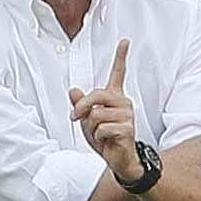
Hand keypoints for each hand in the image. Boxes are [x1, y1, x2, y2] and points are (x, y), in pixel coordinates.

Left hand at [70, 38, 140, 182]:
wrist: (118, 159)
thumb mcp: (86, 121)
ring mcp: (127, 114)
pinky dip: (99, 137)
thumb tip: (73, 91)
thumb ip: (81, 105)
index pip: (118, 73)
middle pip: (96, 95)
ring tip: (101, 135)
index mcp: (115, 97)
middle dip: (81, 108)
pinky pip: (102, 128)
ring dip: (91, 128)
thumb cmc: (105, 139)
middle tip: (76, 119)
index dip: (121, 57)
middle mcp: (123, 102)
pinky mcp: (127, 128)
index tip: (125, 41)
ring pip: (96, 115)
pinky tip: (108, 141)